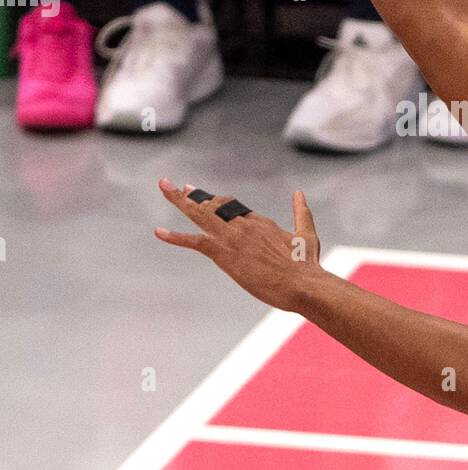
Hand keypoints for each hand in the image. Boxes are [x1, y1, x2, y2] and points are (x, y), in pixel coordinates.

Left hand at [155, 180, 321, 311]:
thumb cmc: (307, 264)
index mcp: (260, 222)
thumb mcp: (307, 233)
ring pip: (201, 214)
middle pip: (212, 204)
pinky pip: (195, 241)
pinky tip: (159, 232)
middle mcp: (243, 225)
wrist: (303, 284)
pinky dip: (176, 237)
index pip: (232, 207)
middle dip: (191, 194)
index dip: (214, 200)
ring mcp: (232, 238)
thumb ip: (301, 211)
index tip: (201, 194)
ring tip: (164, 188)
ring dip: (180, 201)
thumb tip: (299, 193)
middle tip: (173, 186)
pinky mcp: (225, 254)